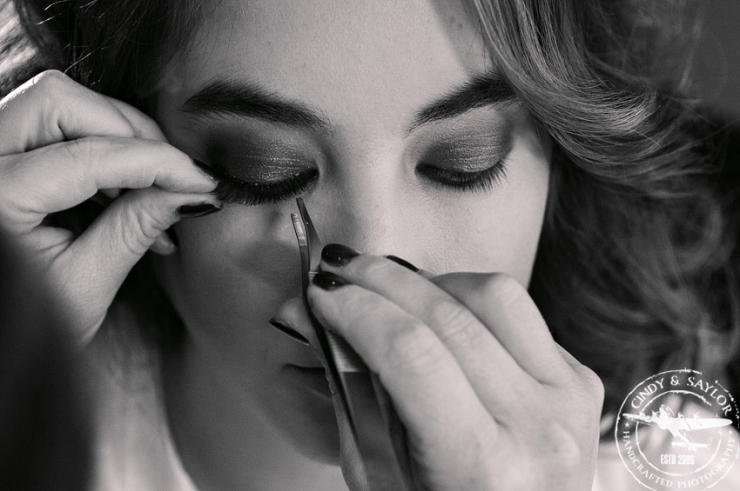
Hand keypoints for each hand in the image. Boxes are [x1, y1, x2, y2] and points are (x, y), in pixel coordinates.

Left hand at [0, 70, 219, 342]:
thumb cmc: (20, 329)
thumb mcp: (83, 286)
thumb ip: (135, 229)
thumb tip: (193, 193)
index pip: (88, 156)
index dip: (157, 163)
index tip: (203, 180)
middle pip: (61, 101)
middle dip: (128, 132)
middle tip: (171, 176)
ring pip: (54, 103)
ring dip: (112, 136)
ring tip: (146, 191)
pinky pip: (47, 127)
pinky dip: (93, 147)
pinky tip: (119, 192)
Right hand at [306, 244, 603, 489]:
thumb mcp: (381, 473)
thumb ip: (349, 391)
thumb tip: (308, 318)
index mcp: (481, 468)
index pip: (412, 355)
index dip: (358, 311)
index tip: (323, 293)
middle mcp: (537, 429)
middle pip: (447, 316)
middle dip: (381, 279)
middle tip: (340, 270)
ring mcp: (567, 401)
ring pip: (493, 295)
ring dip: (432, 280)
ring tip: (392, 290)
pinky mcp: (580, 379)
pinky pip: (521, 312)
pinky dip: (471, 301)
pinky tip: (441, 315)